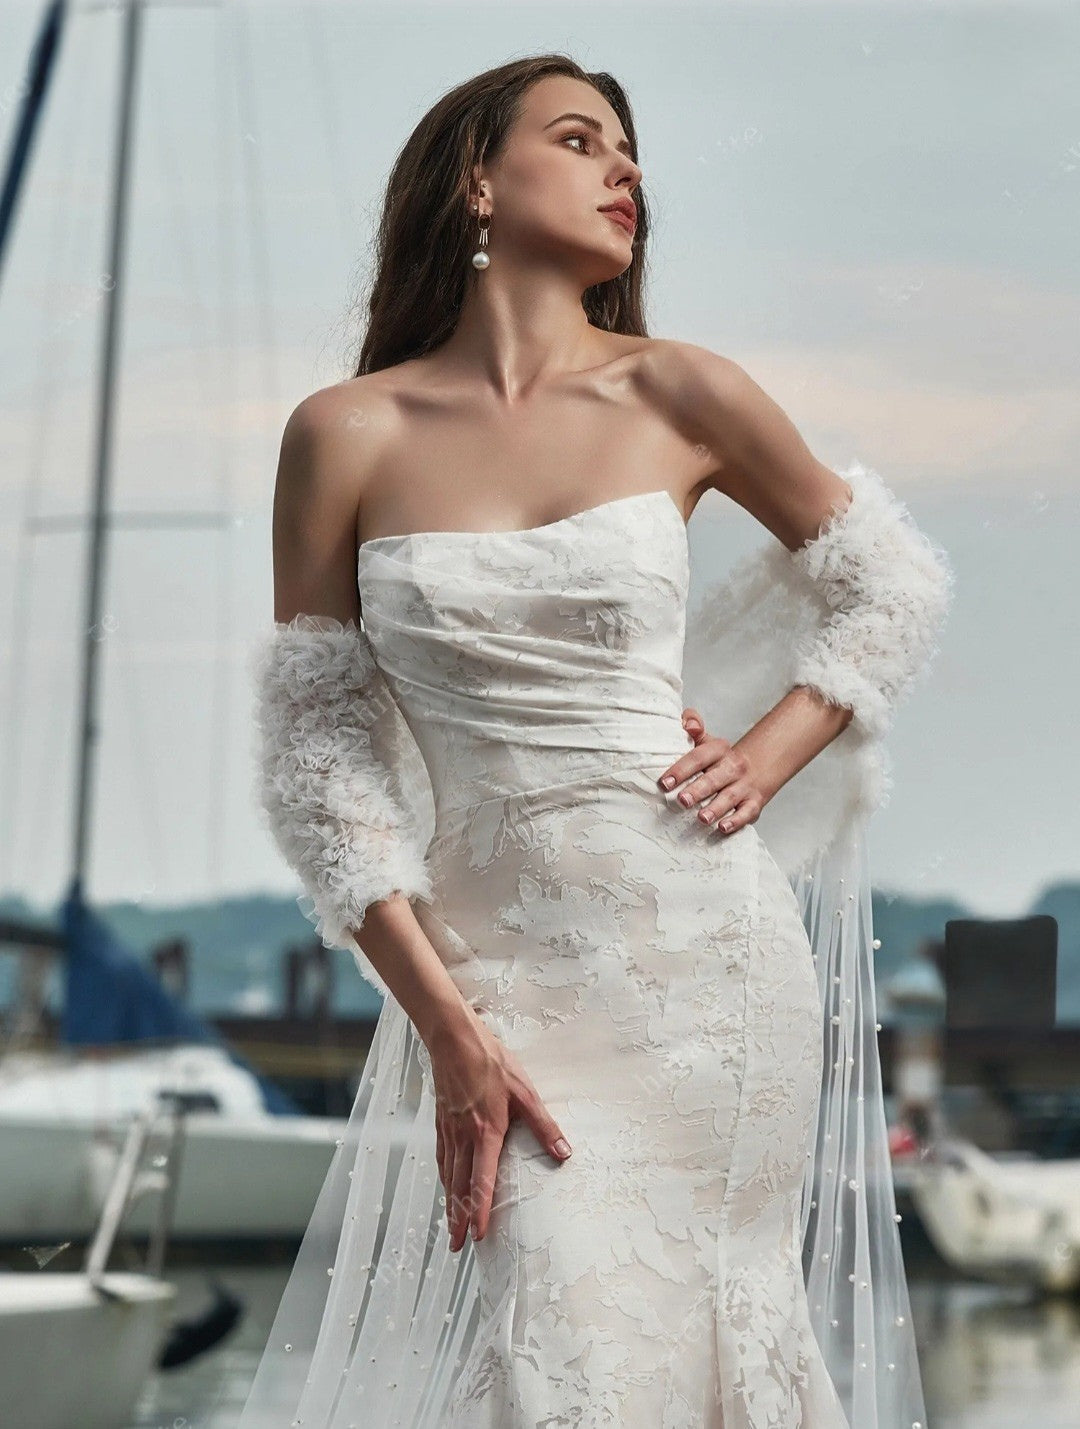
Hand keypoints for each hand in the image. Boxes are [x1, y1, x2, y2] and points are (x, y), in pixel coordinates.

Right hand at [428, 1012, 571, 1250]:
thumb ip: (543, 1125)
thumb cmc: (491, 1061)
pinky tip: (444, 1186)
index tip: (478, 1237)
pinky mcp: (441, 1120)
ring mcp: (449, 1129)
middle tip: (458, 1247)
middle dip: (459, 1219)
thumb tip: (564, 1154)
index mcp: (486, 1132)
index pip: (482, 1180)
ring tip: (450, 1227)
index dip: (480, 1211)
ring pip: (447, 1175)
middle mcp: (463, 1137)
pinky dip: (442, 1178)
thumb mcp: (525, 1091)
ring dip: (449, 1204)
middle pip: (459, 1186)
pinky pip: (441, 1157)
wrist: (452, 1038)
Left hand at [660, 707, 770, 834]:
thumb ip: (693, 726)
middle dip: (698, 790)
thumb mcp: (707, 741)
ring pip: (729, 797)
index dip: (681, 769)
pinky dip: (736, 821)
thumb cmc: (721, 759)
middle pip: (714, 778)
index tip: (665, 782)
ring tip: (701, 818)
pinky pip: (747, 812)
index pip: (698, 757)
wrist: (757, 767)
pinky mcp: (753, 803)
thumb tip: (688, 724)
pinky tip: (723, 827)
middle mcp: (732, 767)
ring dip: (715, 808)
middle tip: (682, 801)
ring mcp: (744, 786)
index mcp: (718, 750)